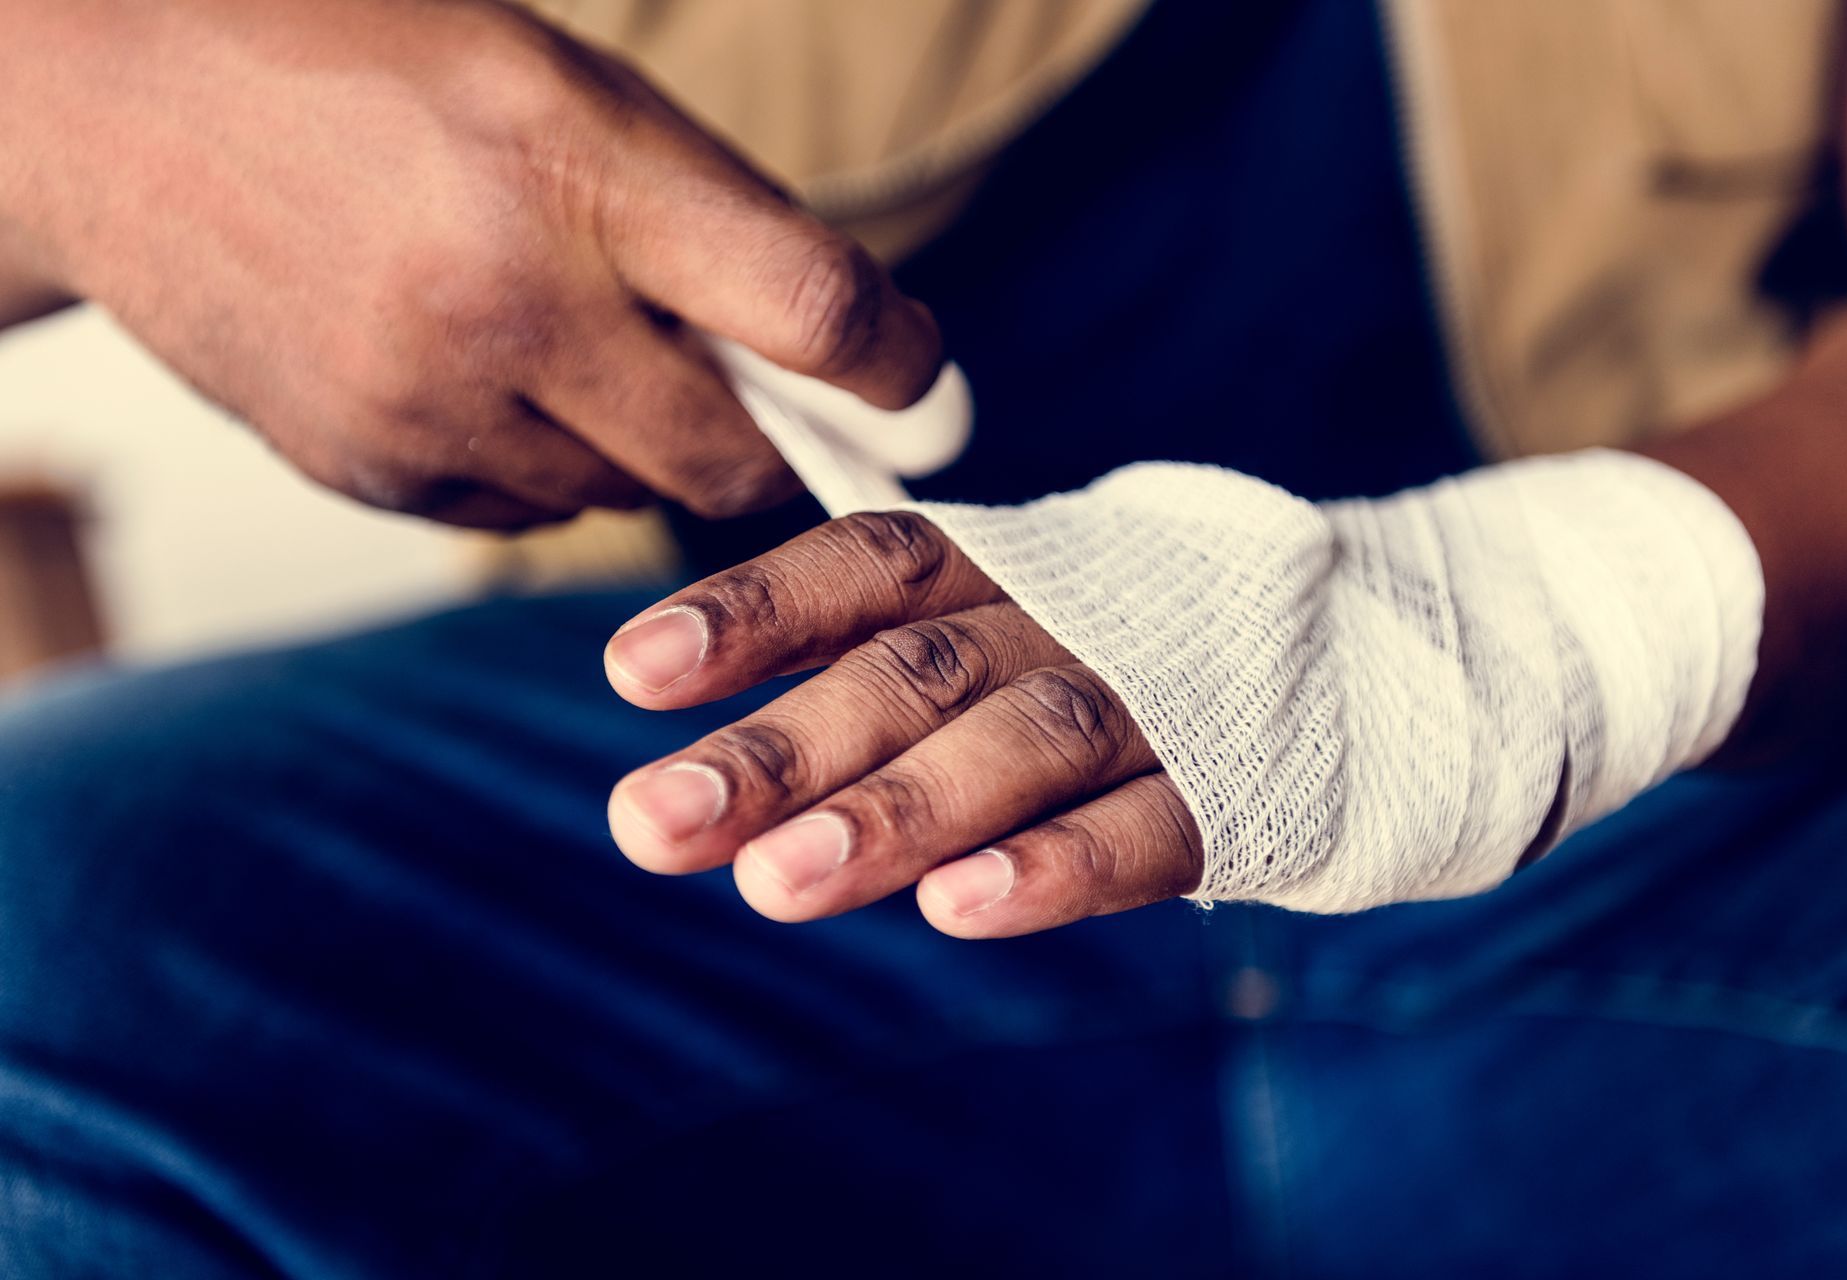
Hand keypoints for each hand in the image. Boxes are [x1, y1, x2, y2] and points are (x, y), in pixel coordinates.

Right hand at [0, 0, 937, 526]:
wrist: (120, 105)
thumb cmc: (373, 65)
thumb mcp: (562, 83)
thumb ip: (705, 216)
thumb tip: (848, 347)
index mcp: (570, 163)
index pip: (806, 307)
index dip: (898, 366)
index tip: (920, 387)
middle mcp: (499, 300)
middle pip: (728, 456)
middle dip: (768, 439)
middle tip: (761, 393)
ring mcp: (423, 403)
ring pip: (626, 497)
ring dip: (645, 447)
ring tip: (575, 344)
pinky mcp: (367, 471)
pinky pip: (528, 514)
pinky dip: (547, 463)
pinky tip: (484, 374)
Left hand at [603, 511, 1205, 937]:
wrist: (1371, 654)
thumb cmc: (1126, 652)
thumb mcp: (1005, 629)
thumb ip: (873, 676)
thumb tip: (692, 762)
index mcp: (1003, 568)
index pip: (867, 567)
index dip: (753, 611)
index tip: (633, 670)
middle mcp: (1069, 618)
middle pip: (918, 670)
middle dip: (782, 748)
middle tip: (651, 822)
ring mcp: (1161, 697)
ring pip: (1024, 740)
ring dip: (899, 809)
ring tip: (778, 885)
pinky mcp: (1240, 787)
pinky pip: (1149, 825)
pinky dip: (1058, 864)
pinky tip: (962, 910)